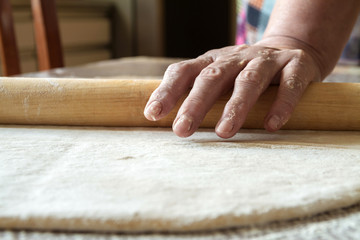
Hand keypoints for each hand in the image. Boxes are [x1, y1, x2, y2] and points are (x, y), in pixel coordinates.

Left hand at [144, 43, 321, 137]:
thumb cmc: (244, 74)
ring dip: (235, 107)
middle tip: (182, 130)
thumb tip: (162, 119)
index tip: (152, 115)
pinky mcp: (295, 65)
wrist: (291, 51)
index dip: (167, 91)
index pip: (184, 72)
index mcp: (212, 62)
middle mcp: (236, 58)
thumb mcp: (219, 78)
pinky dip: (280, 104)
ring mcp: (266, 60)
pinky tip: (271, 125)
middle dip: (195, 104)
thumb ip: (196, 93)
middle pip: (212, 78)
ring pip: (248, 81)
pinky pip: (288, 84)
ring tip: (223, 133)